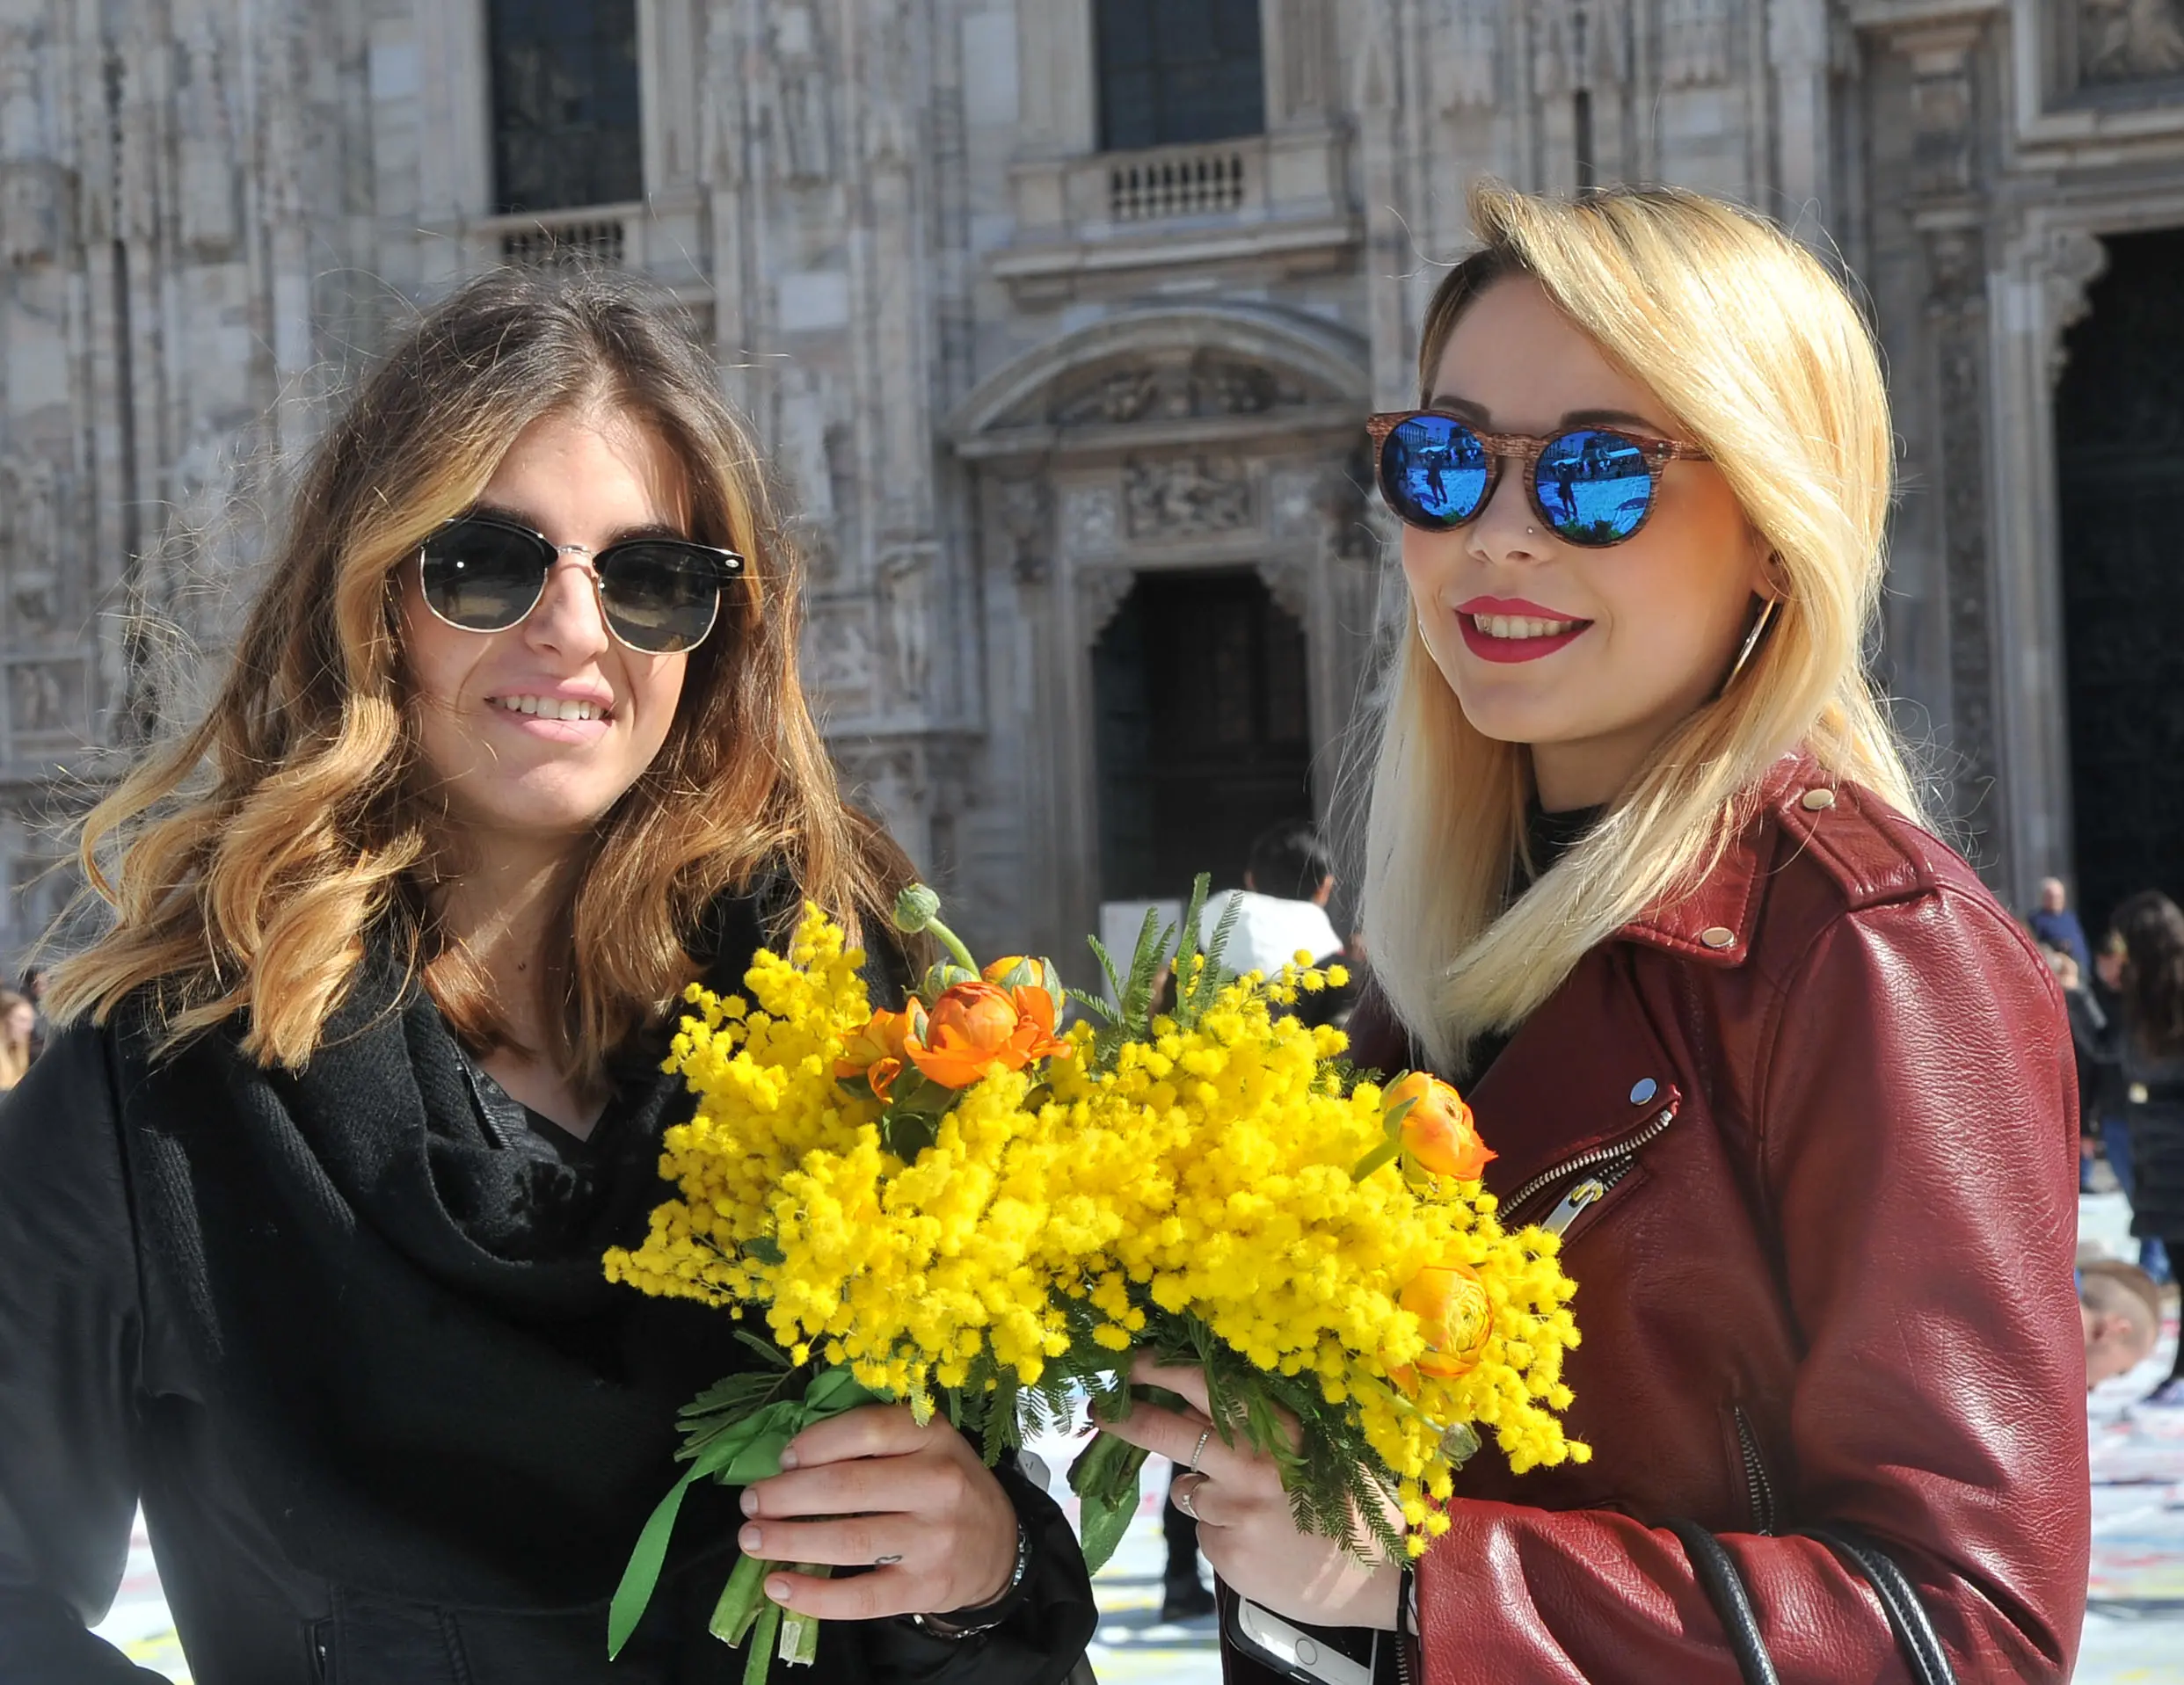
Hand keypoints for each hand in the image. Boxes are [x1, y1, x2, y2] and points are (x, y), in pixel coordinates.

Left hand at [739, 1404, 1018, 1621]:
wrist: (998, 1545)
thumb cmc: (944, 1486)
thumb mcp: (925, 1445)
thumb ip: (873, 1443)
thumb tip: (790, 1462)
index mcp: (933, 1437)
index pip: (866, 1430)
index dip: (816, 1443)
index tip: (784, 1458)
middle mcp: (938, 1484)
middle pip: (848, 1486)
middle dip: (786, 1495)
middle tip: (751, 1502)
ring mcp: (934, 1539)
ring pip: (849, 1540)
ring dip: (789, 1541)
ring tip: (752, 1540)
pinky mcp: (924, 1587)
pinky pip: (860, 1596)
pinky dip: (813, 1595)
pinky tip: (778, 1586)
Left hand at [1095, 1354, 1402, 1630]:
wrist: (1380, 1577)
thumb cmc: (1349, 1505)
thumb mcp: (1315, 1450)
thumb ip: (1260, 1429)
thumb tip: (1196, 1404)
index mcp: (1279, 1430)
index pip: (1207, 1387)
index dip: (1163, 1370)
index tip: (1133, 1362)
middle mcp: (1253, 1466)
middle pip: (1171, 1432)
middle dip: (1129, 1417)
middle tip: (1101, 1410)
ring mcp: (1237, 1513)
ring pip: (1185, 1491)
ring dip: (1202, 1494)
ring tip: (1253, 1511)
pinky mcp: (1227, 1554)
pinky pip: (1205, 1533)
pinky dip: (1222, 1534)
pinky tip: (1260, 1542)